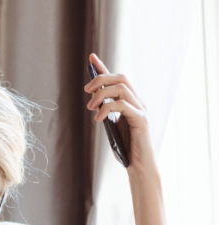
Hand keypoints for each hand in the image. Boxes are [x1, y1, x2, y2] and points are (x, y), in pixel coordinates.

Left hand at [84, 53, 154, 170]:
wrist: (138, 165)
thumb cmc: (124, 147)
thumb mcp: (111, 125)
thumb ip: (106, 111)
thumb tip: (93, 99)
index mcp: (130, 101)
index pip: (117, 78)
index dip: (104, 67)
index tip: (91, 58)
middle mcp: (138, 101)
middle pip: (121, 78)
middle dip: (101, 79)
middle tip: (86, 91)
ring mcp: (141, 109)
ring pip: (122, 88)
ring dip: (102, 95)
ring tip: (91, 108)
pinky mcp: (141, 120)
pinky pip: (124, 105)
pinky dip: (108, 108)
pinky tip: (98, 119)